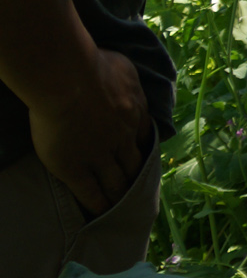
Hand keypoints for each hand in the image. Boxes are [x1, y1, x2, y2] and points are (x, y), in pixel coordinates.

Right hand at [30, 46, 148, 215]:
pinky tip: (101, 213)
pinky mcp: (77, 168)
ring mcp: (102, 155)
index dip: (145, 149)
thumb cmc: (92, 65)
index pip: (146, 136)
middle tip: (140, 190)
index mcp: (137, 111)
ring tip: (122, 206)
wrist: (68, 80)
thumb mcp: (125, 68)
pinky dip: (99, 204)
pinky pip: (91, 192)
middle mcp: (125, 136)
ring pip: (117, 181)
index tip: (144, 159)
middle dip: (138, 178)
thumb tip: (130, 82)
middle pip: (136, 163)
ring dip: (121, 194)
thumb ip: (130, 79)